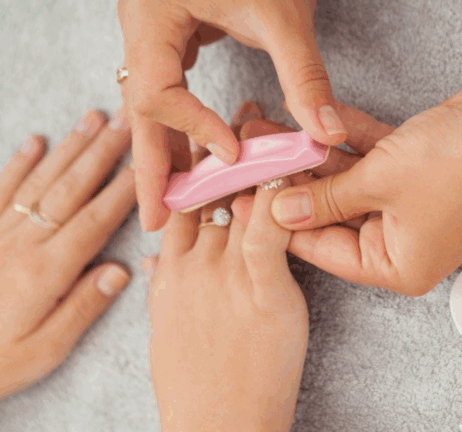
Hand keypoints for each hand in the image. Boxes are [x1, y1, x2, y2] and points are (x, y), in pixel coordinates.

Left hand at [0, 109, 134, 397]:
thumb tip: (121, 271)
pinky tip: (36, 142)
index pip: (95, 221)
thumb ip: (83, 308)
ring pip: (40, 182)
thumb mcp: (45, 350)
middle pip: (70, 189)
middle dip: (103, 153)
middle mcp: (22, 244)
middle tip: (127, 122)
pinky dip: (18, 164)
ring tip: (93, 119)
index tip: (149, 164)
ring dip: (69, 148)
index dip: (125, 190)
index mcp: (45, 272)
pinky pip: (0, 191)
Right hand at [117, 0, 347, 230]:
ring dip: (166, 150)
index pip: (159, 92)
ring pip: (152, 103)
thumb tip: (325, 135)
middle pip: (140, 110)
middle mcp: (142, 26)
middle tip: (158, 221)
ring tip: (177, 201)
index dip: (194, 130)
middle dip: (151, 167)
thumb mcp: (283, 14)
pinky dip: (183, 124)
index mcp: (151, 17)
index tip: (232, 158)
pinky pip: (169, 88)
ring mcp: (154, 30)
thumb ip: (304, 76)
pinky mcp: (174, 32)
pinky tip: (198, 154)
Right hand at [145, 103, 309, 431]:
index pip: (178, 201)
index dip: (196, 167)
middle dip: (228, 150)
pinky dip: (284, 196)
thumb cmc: (201, 385)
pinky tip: (298, 174)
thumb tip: (162, 260)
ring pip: (240, 199)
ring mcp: (224, 275)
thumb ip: (170, 285)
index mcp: (170, 270)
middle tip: (248, 116)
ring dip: (262, 163)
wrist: (217, 428)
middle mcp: (191, 264)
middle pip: (207, 189)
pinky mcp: (261, 290)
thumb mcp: (170, 327)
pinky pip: (270, 227)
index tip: (209, 141)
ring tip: (280, 132)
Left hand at [268, 81, 461, 294]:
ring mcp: (409, 206)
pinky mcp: (414, 174)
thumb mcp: (377, 185)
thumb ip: (325, 200)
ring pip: (349, 184)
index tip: (248, 201)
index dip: (282, 224)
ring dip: (316, 158)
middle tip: (256, 161)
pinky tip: (314, 122)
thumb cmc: (459, 168)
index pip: (325, 249)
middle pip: (333, 215)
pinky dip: (348, 143)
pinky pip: (371, 161)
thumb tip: (281, 210)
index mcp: (397, 265)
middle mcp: (402, 241)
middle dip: (296, 182)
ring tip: (274, 133)